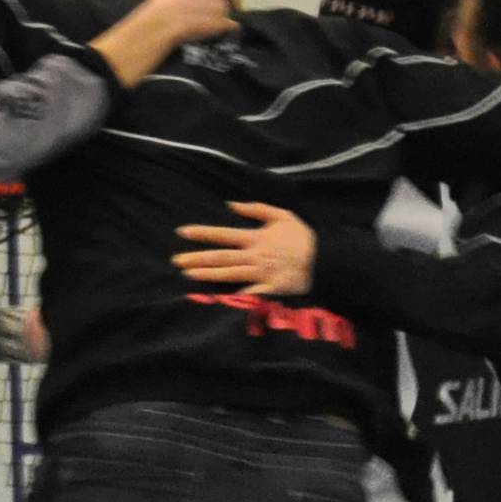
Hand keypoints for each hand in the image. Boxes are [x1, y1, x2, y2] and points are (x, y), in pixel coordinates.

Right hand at [138, 0, 234, 40]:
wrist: (165, 23)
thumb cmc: (162, 2)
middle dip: (211, 3)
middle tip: (200, 12)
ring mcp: (220, 8)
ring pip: (225, 10)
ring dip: (219, 15)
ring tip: (207, 24)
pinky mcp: (223, 24)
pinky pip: (232, 25)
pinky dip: (227, 28)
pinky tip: (220, 31)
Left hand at [174, 200, 317, 295]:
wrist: (324, 261)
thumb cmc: (302, 237)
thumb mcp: (282, 215)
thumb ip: (256, 209)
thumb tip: (232, 204)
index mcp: (256, 238)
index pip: (223, 235)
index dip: (202, 233)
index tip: (182, 232)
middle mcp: (255, 256)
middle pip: (221, 257)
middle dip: (196, 258)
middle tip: (175, 260)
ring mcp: (260, 274)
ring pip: (229, 274)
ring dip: (207, 275)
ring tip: (187, 274)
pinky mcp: (268, 290)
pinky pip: (248, 293)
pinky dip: (233, 296)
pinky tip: (215, 297)